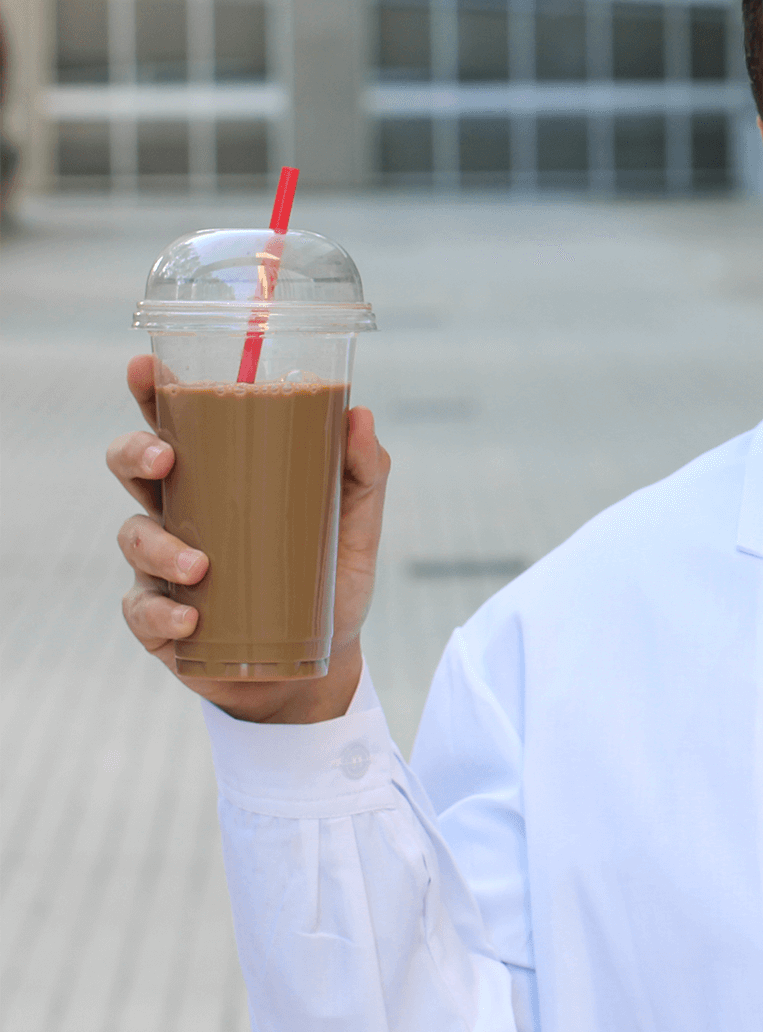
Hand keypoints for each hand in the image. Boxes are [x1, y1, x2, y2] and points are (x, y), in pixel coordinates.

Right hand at [108, 354, 391, 723]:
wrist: (317, 664)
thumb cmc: (328, 580)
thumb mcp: (355, 524)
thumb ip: (362, 471)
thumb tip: (360, 415)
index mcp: (220, 478)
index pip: (178, 424)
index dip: (154, 392)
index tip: (147, 367)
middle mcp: (182, 513)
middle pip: (132, 467)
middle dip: (136, 455)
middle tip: (165, 461)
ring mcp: (162, 567)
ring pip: (133, 537)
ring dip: (158, 547)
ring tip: (198, 567)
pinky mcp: (159, 621)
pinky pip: (142, 612)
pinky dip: (162, 615)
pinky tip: (188, 620)